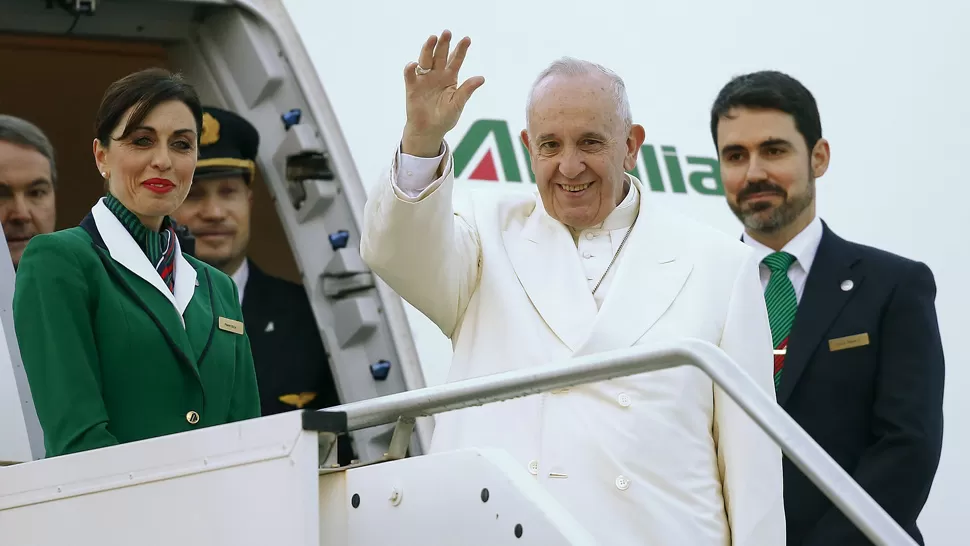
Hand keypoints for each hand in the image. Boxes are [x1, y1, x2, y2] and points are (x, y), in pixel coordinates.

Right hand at [402, 30, 484, 156]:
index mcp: (450, 77)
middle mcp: (437, 74)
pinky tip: (413, 64)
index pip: (456, 60)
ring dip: (428, 49)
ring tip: (432, 38)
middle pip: (440, 55)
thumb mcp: (458, 104)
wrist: (429, 131)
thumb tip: (481, 78)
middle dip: (444, 44)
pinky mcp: (412, 87)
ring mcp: (424, 79)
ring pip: (425, 60)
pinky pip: (410, 75)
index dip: (461, 49)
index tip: (467, 39)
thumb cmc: (445, 118)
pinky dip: (410, 69)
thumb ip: (467, 90)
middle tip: (447, 32)